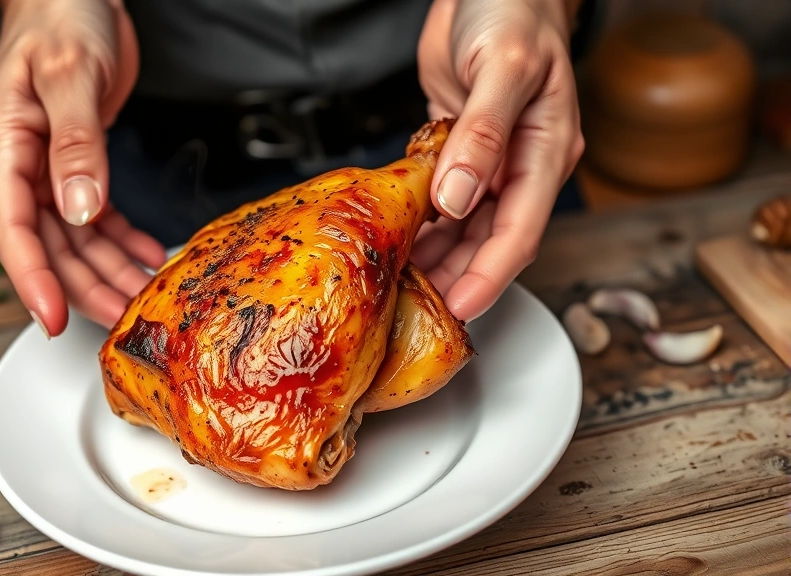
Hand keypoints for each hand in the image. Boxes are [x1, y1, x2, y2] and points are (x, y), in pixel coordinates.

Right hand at [0, 0, 164, 336]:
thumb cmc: (61, 17)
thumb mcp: (72, 74)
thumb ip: (77, 144)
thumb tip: (79, 208)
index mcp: (0, 143)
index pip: (9, 225)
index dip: (31, 277)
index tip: (52, 316)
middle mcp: (15, 165)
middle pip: (46, 244)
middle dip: (84, 286)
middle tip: (124, 317)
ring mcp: (42, 170)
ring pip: (73, 239)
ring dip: (108, 270)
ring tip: (144, 296)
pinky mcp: (72, 167)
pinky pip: (93, 218)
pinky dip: (120, 239)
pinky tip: (146, 254)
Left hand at [413, 0, 583, 321]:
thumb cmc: (513, 11)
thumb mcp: (503, 68)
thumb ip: (482, 135)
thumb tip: (457, 199)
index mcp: (546, 152)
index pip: (520, 231)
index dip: (489, 275)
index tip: (461, 306)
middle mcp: (520, 164)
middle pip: (490, 240)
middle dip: (457, 277)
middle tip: (418, 307)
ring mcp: (489, 160)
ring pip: (464, 227)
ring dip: (435, 255)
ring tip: (401, 283)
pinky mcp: (459, 150)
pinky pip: (440, 200)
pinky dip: (422, 223)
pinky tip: (398, 239)